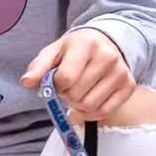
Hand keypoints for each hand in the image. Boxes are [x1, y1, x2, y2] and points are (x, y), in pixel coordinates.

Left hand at [21, 29, 135, 120]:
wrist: (105, 41)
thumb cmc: (75, 49)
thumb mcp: (54, 51)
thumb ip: (38, 66)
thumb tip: (26, 81)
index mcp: (86, 44)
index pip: (65, 78)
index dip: (55, 86)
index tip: (56, 81)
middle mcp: (107, 57)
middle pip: (76, 95)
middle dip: (66, 95)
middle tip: (67, 87)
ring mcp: (121, 72)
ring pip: (90, 106)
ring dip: (77, 105)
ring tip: (78, 92)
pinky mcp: (129, 85)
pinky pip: (105, 112)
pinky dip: (91, 113)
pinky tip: (87, 102)